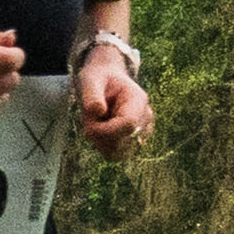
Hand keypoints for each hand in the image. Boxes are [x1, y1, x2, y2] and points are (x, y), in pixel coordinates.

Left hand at [76, 38, 151, 157]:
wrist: (106, 81)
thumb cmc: (97, 79)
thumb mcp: (89, 80)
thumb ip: (91, 94)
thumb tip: (98, 112)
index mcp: (138, 99)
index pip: (129, 124)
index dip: (106, 130)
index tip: (88, 125)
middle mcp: (145, 118)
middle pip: (124, 143)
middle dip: (100, 137)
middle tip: (88, 121)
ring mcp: (142, 132)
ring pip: (118, 153)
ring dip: (100, 143)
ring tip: (94, 124)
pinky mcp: (134, 143)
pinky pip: (115, 154)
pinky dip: (102, 146)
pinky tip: (99, 131)